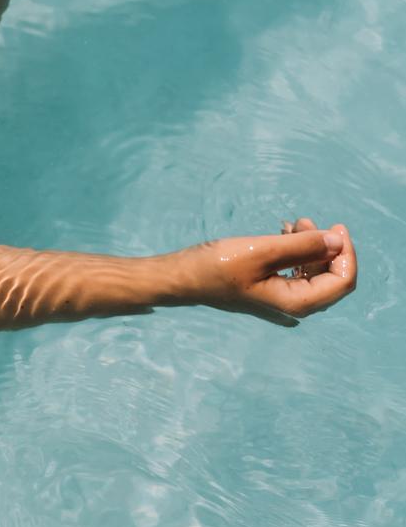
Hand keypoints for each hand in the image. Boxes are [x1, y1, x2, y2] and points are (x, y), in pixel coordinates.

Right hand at [187, 218, 356, 321]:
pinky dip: (297, 252)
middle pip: (332, 278)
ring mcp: (281, 298)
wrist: (180, 277)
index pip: (342, 281)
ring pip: (316, 272)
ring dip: (311, 246)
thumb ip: (302, 246)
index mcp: (295, 301)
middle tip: (309, 221)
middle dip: (328, 247)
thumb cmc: (216, 266)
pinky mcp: (270, 289)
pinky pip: (298, 271)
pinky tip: (285, 234)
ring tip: (296, 223)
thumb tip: (336, 241)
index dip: (346, 253)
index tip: (336, 227)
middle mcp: (293, 305)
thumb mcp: (261, 251)